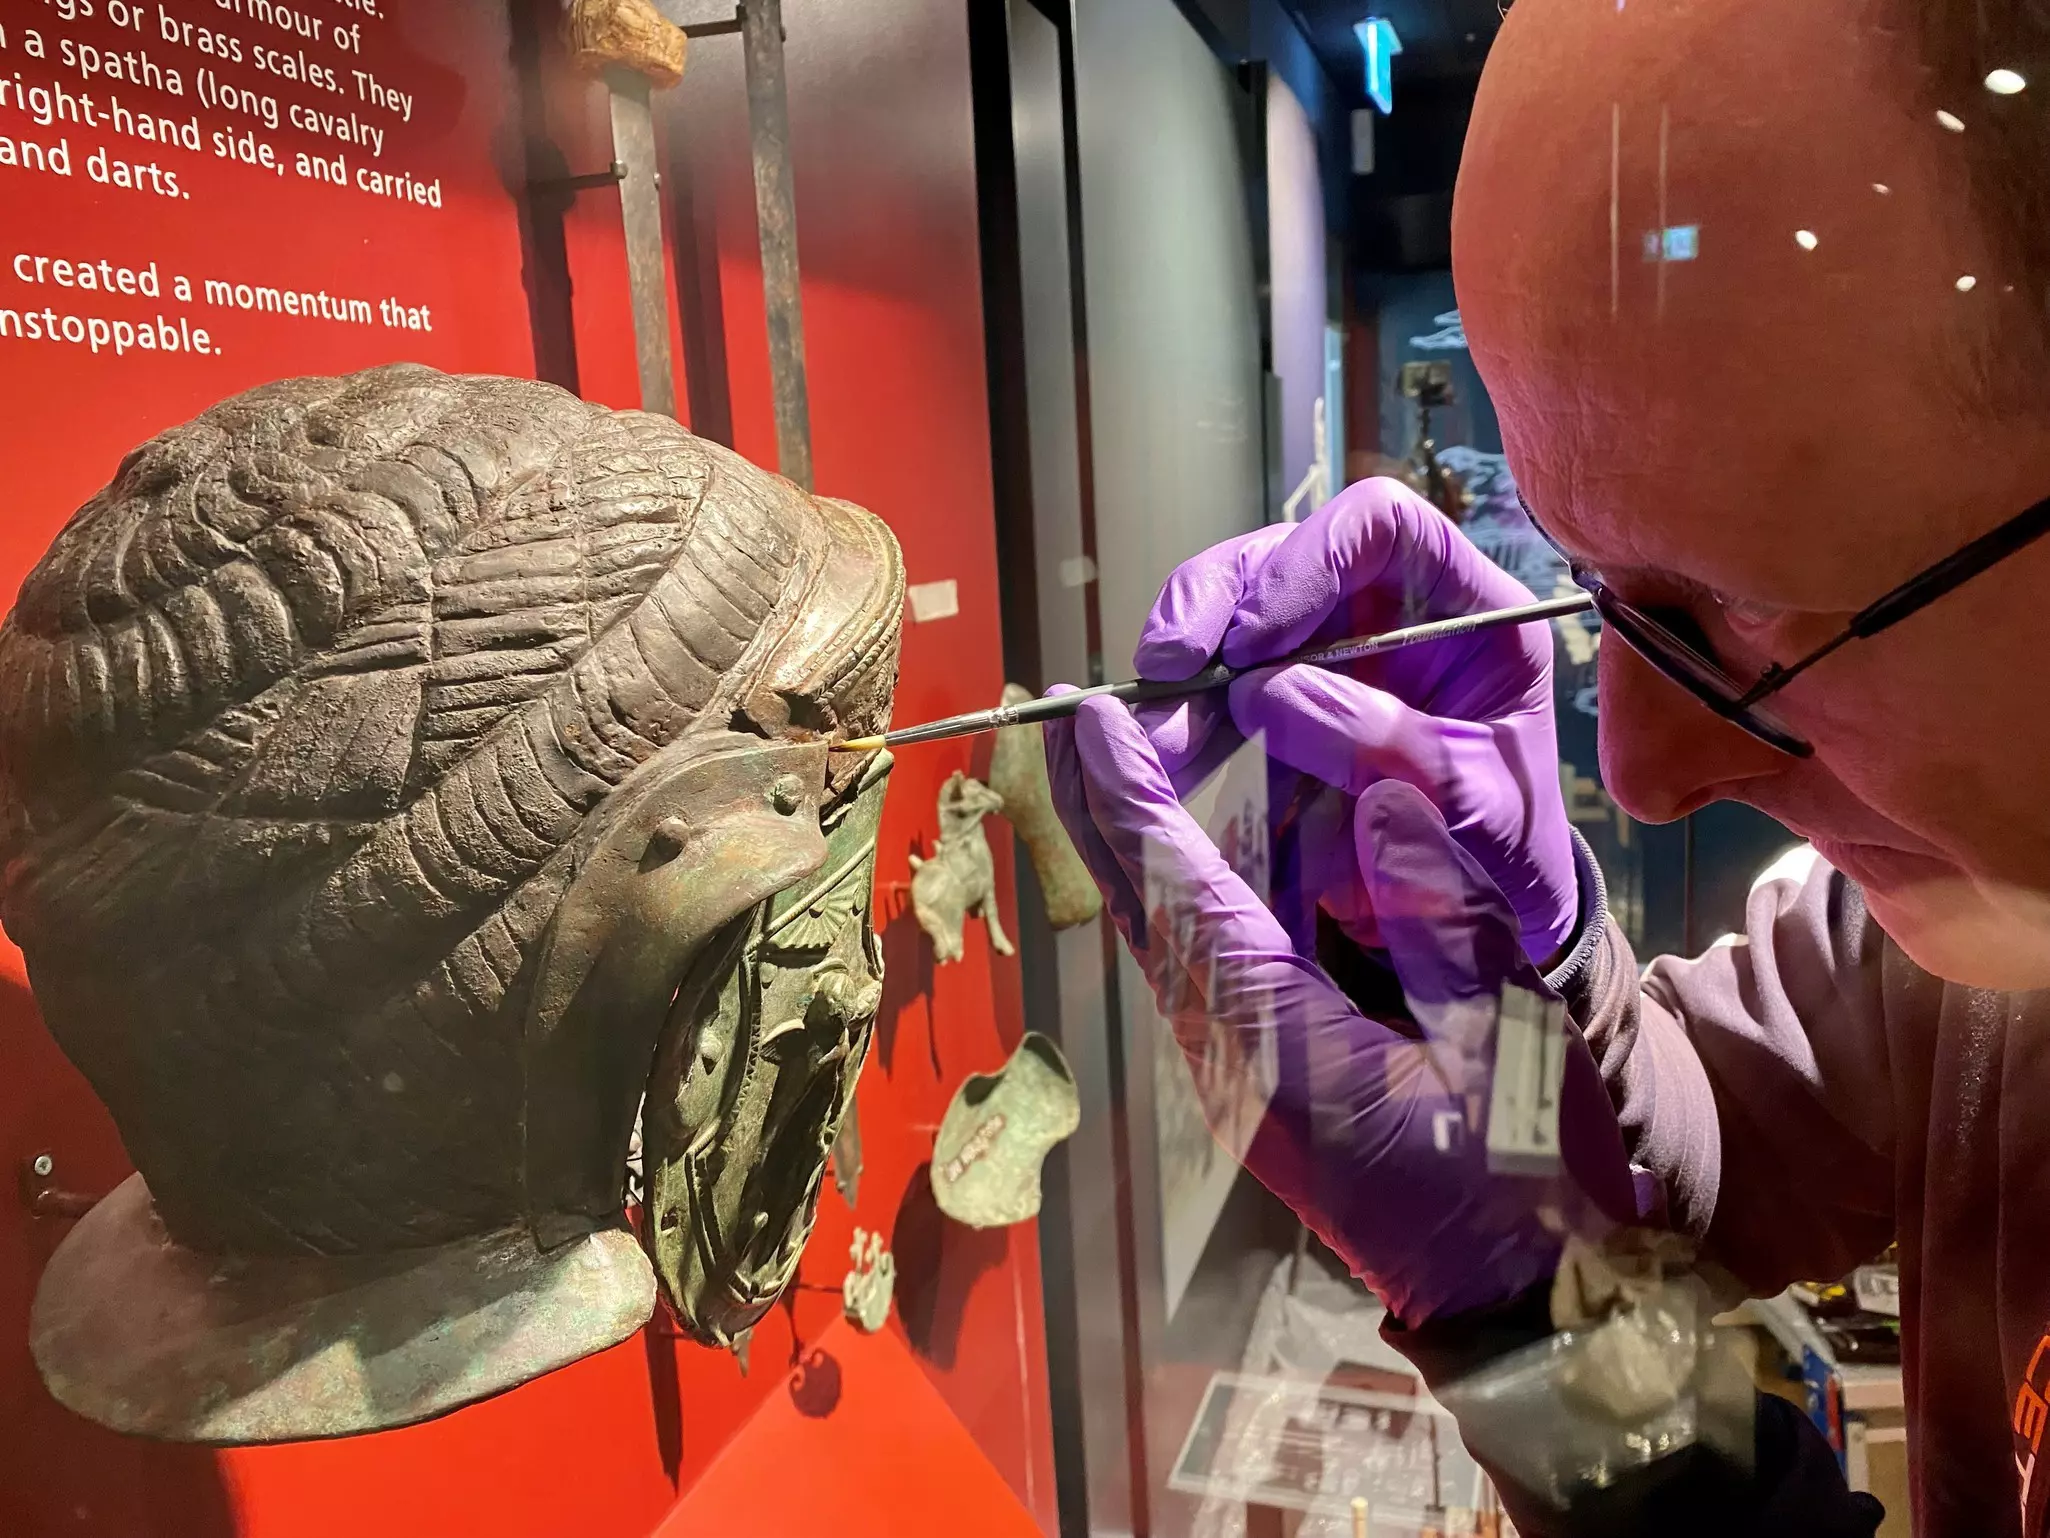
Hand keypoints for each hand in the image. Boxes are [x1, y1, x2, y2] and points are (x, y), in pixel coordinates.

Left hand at [1046, 694, 1635, 1323]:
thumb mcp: (1511, 1042)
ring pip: (1161, 935)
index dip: (1136, 802)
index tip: (1094, 718)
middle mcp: (1231, 1055)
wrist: (1521, 1295)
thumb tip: (1382, 801)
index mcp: (1281, 1045)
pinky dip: (1177, 889)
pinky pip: (1199, 962)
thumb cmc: (1529, 1179)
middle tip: (1067, 713)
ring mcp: (1235, 1070)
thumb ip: (1445, 921)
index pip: (1185, 899)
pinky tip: (1181, 841)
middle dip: (1101, 808)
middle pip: (1144, 909)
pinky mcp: (1254, 1073)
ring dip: (1130, 845)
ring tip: (1110, 754)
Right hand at [1131, 479, 1577, 962]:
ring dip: (1181, 652)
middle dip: (1213, 602)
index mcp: (1467, 609)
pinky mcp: (1275, 698)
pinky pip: (1209, 677)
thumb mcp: (1473, 810)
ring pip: (1229, 607)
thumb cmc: (1505, 857)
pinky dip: (1175, 704)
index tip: (1252, 639)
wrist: (1483, 919)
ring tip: (1153, 712)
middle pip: (1280, 552)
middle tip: (1170, 666)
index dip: (1305, 560)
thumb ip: (1389, 747)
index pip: (1380, 525)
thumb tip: (1264, 692)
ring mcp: (1325, 649)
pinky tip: (1154, 741)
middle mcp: (1388, 608)